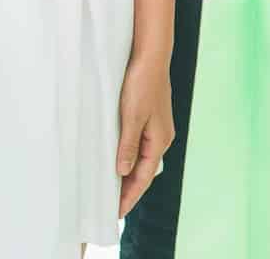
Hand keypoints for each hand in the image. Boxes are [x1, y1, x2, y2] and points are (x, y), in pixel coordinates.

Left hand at [115, 53, 174, 216]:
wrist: (151, 56)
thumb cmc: (142, 84)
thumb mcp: (132, 117)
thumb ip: (128, 146)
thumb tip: (124, 172)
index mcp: (159, 140)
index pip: (143, 178)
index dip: (129, 196)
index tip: (115, 214)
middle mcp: (160, 137)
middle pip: (143, 171)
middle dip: (128, 189)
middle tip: (109, 206)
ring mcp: (156, 127)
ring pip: (140, 159)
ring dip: (127, 174)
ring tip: (110, 188)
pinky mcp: (149, 118)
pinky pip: (138, 146)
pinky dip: (127, 157)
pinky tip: (116, 160)